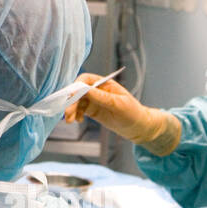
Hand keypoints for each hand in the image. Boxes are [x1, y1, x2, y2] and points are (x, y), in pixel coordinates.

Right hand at [63, 73, 179, 154]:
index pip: (86, 80)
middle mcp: (97, 90)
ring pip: (77, 101)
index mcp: (105, 83)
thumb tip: (84, 91)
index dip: (76, 86)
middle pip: (78, 92)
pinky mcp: (93, 110)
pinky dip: (76, 114)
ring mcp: (94, 100)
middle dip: (71, 102)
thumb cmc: (133, 113)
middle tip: (67, 114)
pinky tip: (78, 121)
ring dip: (71, 109)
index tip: (71, 96)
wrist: (138, 127)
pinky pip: (80, 110)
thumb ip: (101, 97)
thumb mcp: (118, 104)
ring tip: (70, 121)